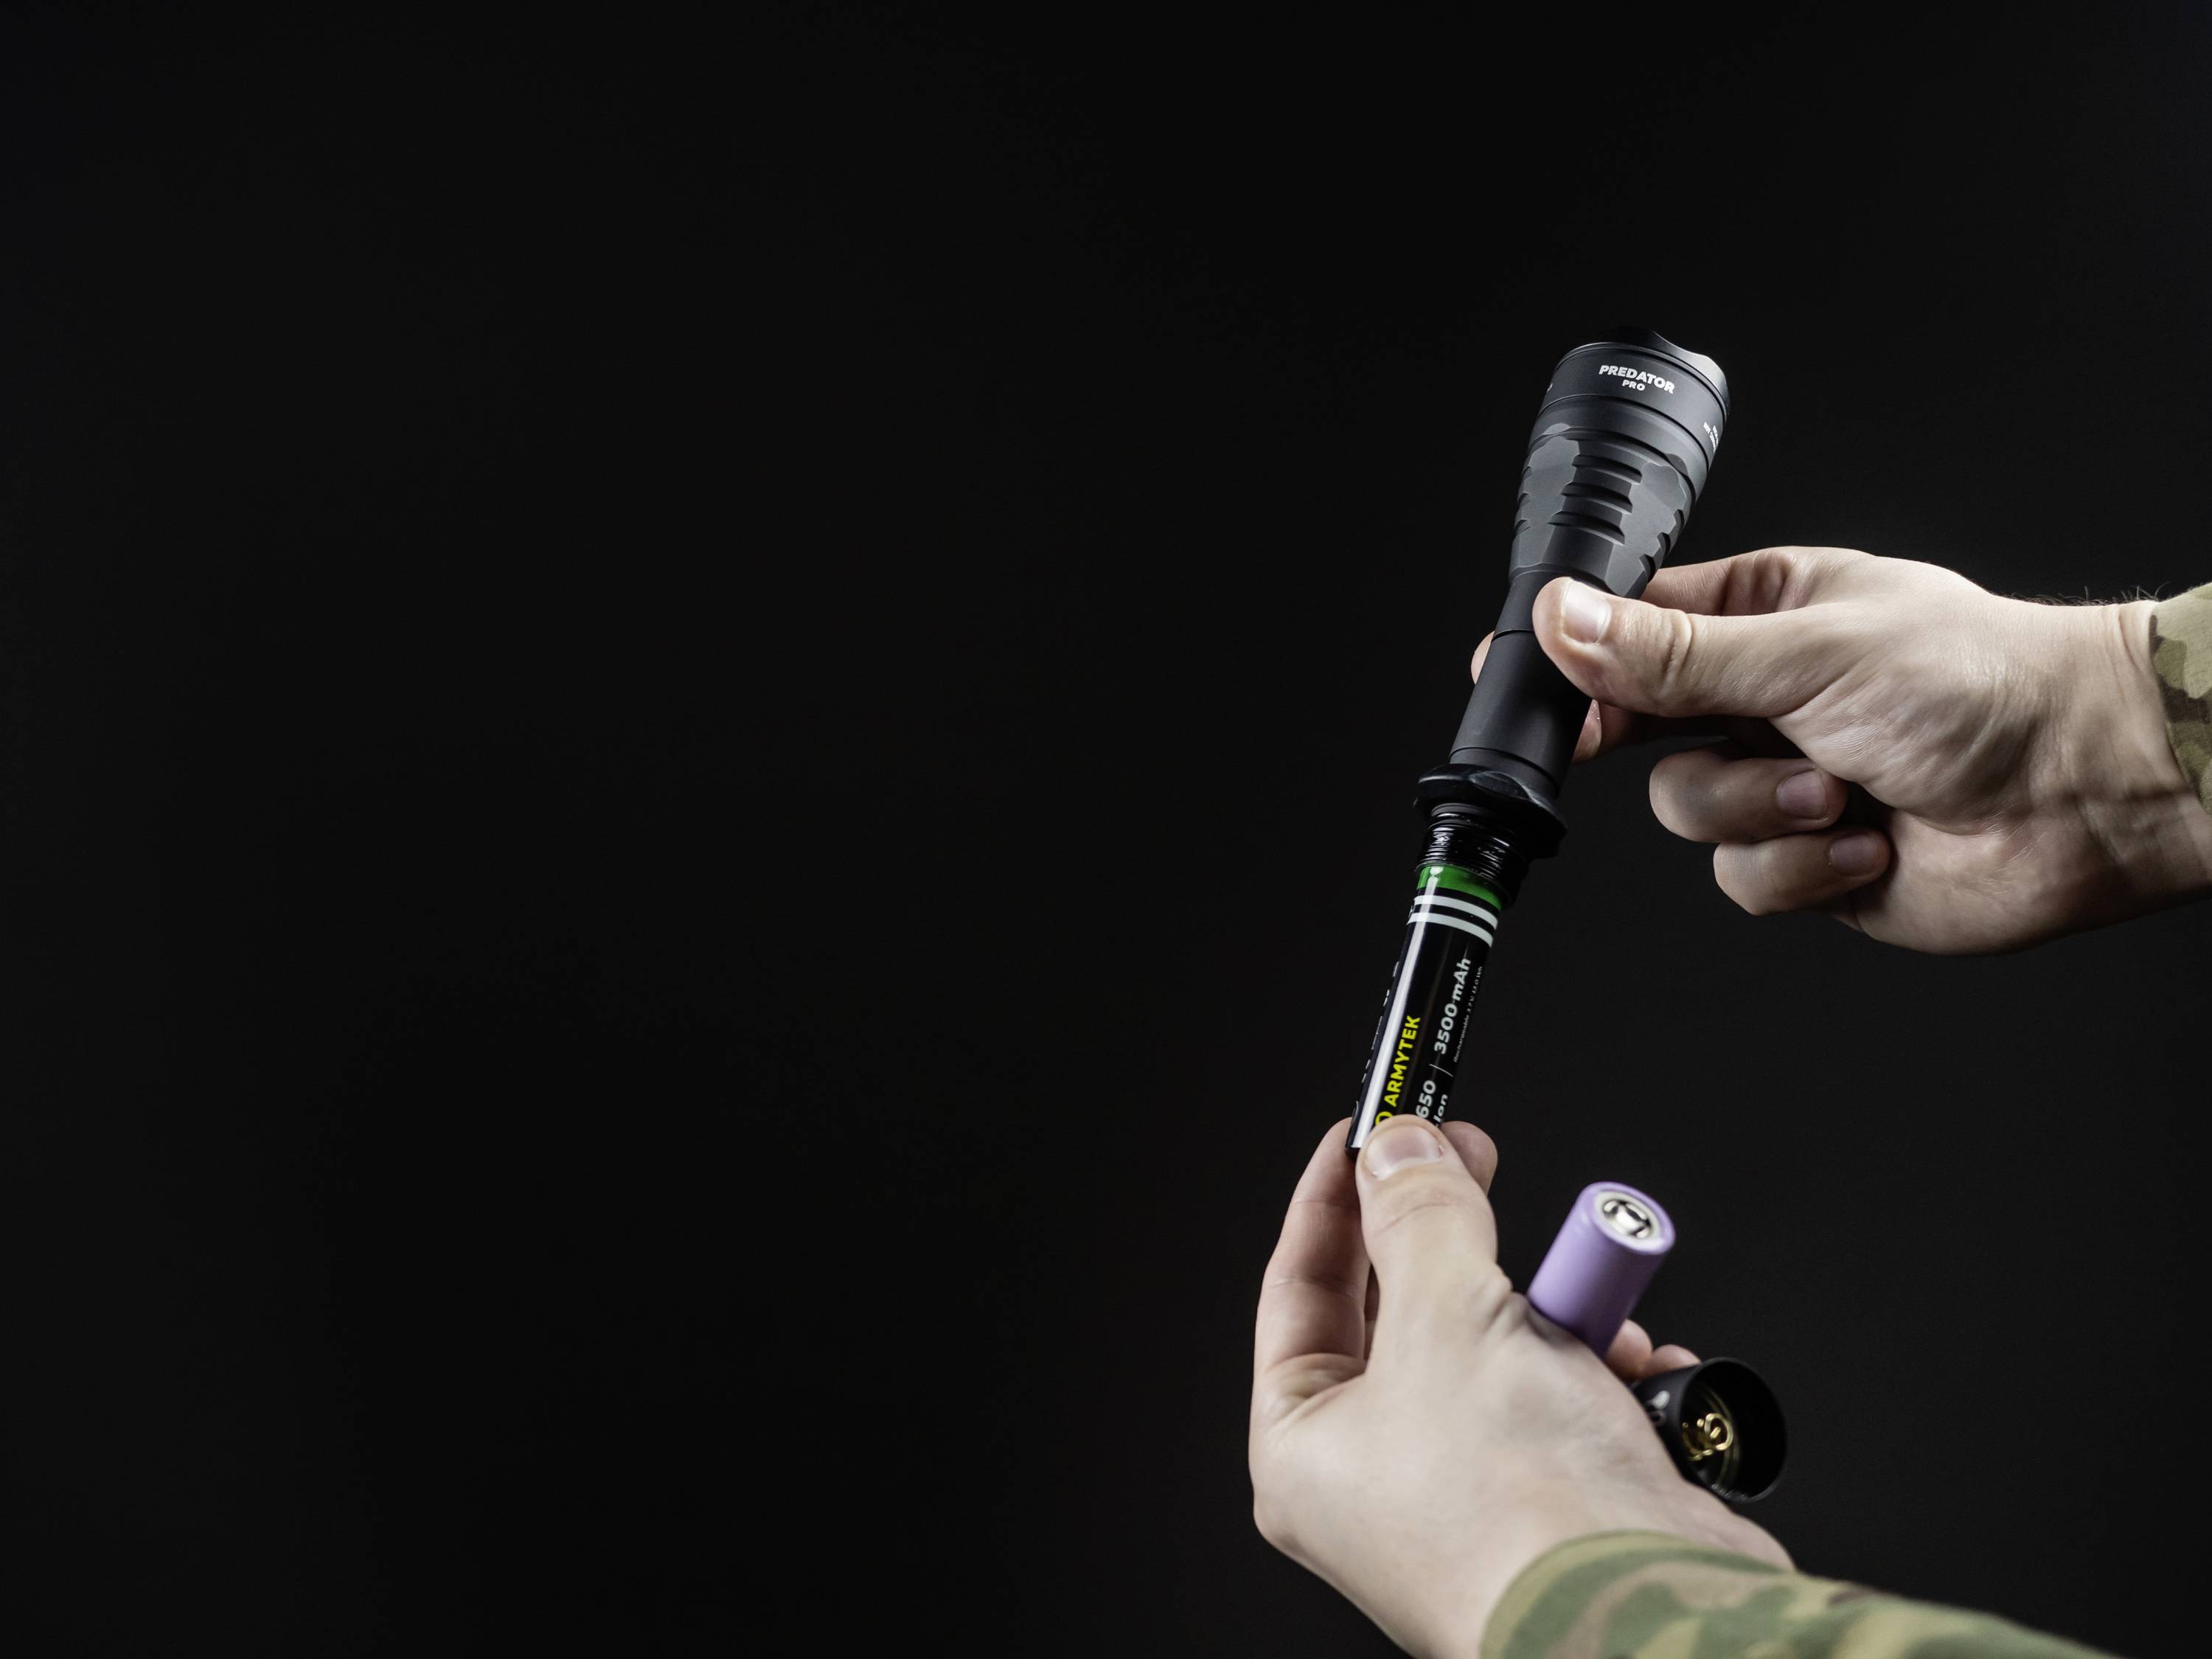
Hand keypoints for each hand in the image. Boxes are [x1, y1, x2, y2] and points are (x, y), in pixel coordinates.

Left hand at [1249, 1117, 1782, 1657]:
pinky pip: (1575, 1395)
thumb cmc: (1519, 1510)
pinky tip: (1643, 1368)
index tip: (1371, 1129)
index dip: (1334, 1197)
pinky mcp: (1561, 1495)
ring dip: (1558, 1309)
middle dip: (1460, 1241)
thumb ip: (1422, 1216)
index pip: (1300, 1289)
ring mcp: (1473, 1488)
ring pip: (1503, 1343)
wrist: (1649, 1614)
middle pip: (1407, 1308)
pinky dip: (1613, 1371)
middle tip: (1476, 1158)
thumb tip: (1399, 1148)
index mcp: (1307, 1447)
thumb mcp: (1449, 1316)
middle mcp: (1380, 1475)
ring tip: (1589, 1305)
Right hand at [1507, 547, 2211, 951]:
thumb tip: (1563, 620)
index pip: (1630, 627)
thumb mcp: (1806, 651)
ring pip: (1688, 813)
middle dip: (1660, 744)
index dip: (1573, 658)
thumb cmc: (1981, 685)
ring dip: (1757, 812)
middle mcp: (1765, 698)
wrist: (2084, 792)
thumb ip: (1671, 653)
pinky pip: (1742, 877)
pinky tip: (1866, 846)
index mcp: (1762, 612)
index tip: (1527, 687)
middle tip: (1630, 743)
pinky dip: (1799, 868)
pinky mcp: (1809, 862)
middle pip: (1641, 728)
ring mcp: (1783, 780)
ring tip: (1838, 795)